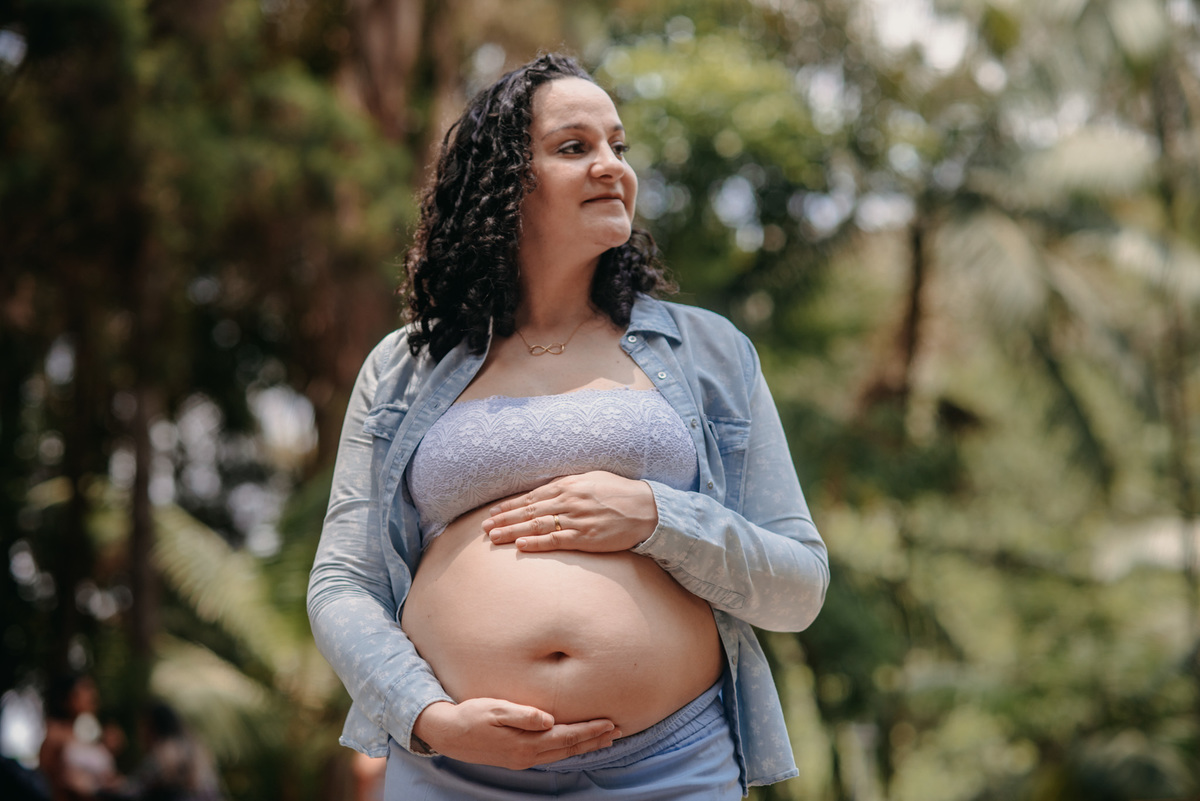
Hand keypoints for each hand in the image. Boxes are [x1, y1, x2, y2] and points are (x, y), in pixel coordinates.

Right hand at [412, 699, 619, 768]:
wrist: (448, 734)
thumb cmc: (471, 716)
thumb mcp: (495, 709)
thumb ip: (523, 714)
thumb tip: (549, 719)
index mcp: (525, 743)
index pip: (567, 737)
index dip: (590, 730)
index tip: (610, 723)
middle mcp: (527, 756)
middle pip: (569, 748)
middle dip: (595, 740)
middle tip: (618, 732)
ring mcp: (522, 759)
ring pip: (562, 754)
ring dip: (584, 746)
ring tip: (604, 739)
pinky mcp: (517, 758)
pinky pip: (551, 755)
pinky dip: (568, 749)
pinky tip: (574, 745)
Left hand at [481, 472, 657, 552]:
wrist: (647, 508)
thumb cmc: (619, 492)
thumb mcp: (591, 478)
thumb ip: (568, 483)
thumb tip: (546, 489)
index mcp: (568, 485)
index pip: (531, 496)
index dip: (509, 505)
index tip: (492, 512)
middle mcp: (568, 500)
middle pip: (528, 511)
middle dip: (504, 519)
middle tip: (483, 527)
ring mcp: (576, 519)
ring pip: (537, 526)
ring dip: (512, 531)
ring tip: (493, 537)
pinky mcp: (586, 537)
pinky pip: (556, 541)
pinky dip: (536, 543)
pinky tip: (520, 545)